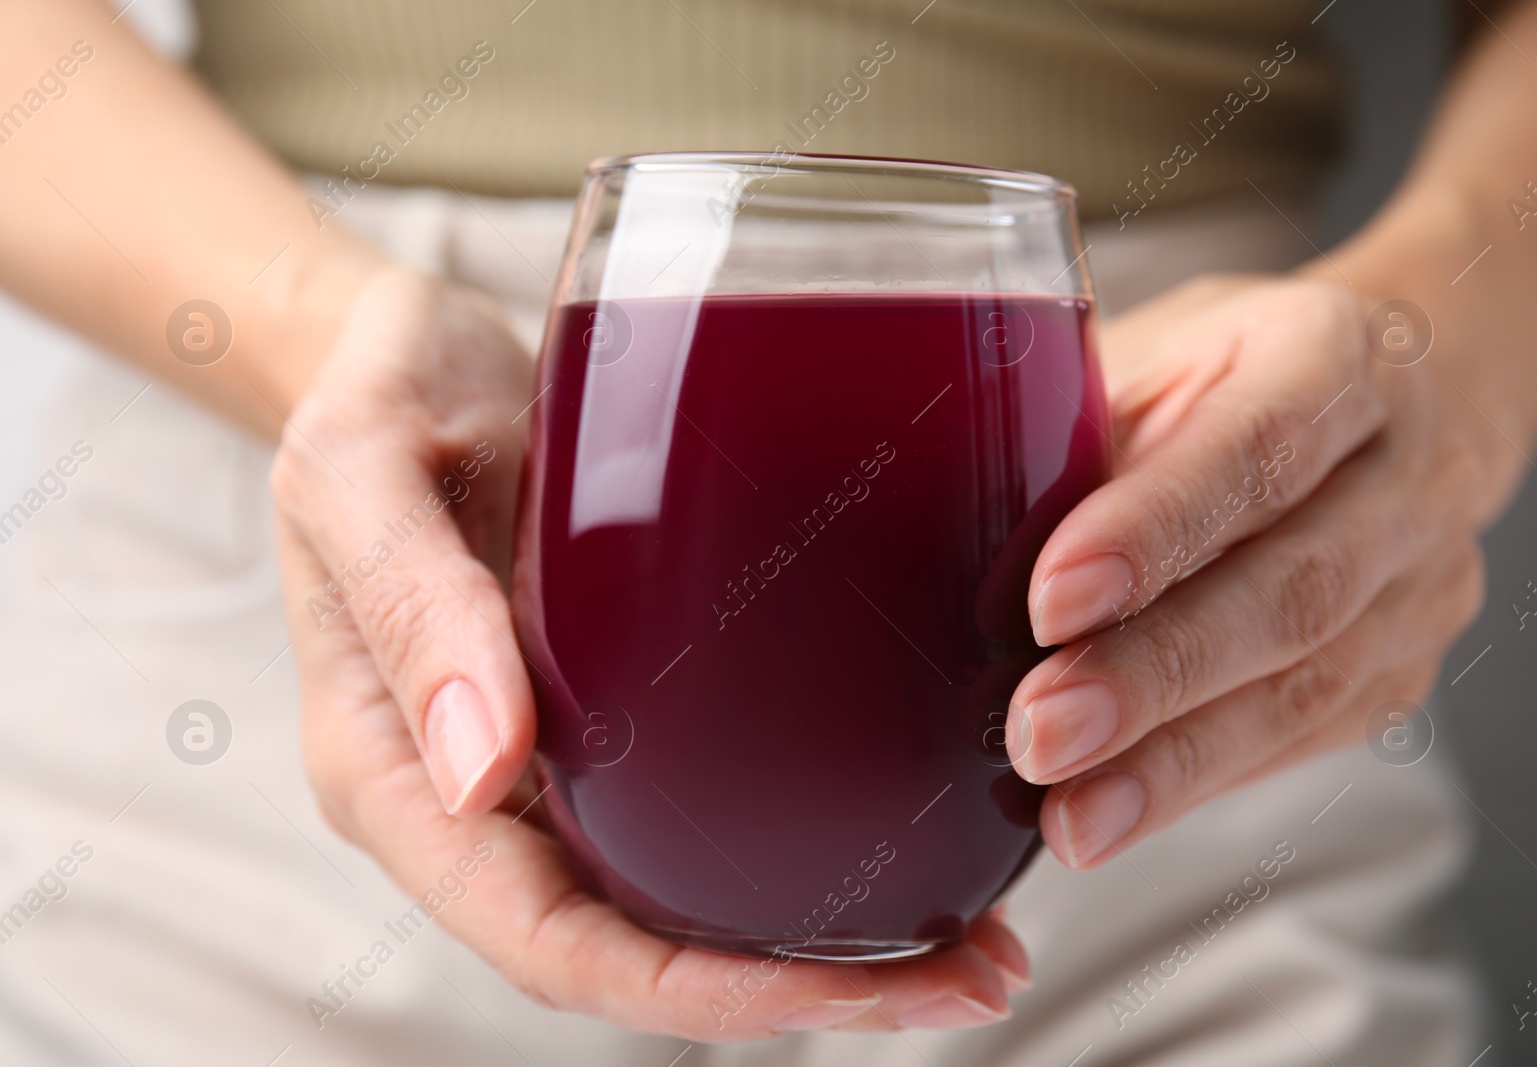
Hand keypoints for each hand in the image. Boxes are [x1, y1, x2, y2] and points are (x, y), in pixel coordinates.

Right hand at [272, 266, 1026, 1040]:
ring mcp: (545, 761)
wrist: (403, 347)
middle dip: (797, 990)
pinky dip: (794, 848)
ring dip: (819, 943)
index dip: (696, 991)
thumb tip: (480, 772)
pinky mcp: (605, 710)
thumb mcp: (364, 467)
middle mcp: (477, 796)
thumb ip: (412, 605)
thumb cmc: (376, 393)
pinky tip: (899, 831)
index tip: (842, 992)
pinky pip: (697, 812)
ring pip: (677, 901)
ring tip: (971, 942)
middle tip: (967, 980)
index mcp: (398, 773)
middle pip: (636, 949)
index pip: (546, 939)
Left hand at [1006, 276, 1502, 867]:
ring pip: (1305, 688)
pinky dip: (1196, 783)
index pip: (1256, 446)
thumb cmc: (1226, 375)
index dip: (1155, 529)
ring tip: (1071, 812)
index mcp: (1333, 354)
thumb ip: (1081, 432)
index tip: (1050, 603)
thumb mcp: (1154, 355)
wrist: (1383, 407)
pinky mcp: (1401, 672)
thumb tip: (956, 537)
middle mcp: (1405, 472)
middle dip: (1154, 672)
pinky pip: (1303, 741)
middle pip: (1291, 589)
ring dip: (1173, 761)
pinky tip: (1112, 813)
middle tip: (1041, 731)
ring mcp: (1421, 582)